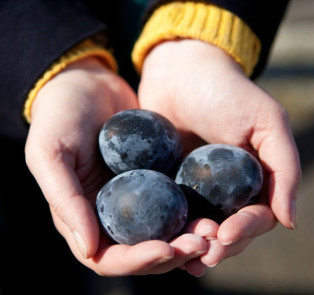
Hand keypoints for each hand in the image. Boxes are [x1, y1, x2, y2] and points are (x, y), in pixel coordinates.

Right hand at [25, 57, 209, 275]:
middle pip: (142, 249)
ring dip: (186, 237)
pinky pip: (173, 200)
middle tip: (202, 244)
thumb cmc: (59, 116)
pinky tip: (211, 210)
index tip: (165, 250)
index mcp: (82, 216)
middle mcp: (110, 212)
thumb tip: (89, 248)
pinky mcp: (152, 177)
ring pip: (162, 231)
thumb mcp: (49, 153)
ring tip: (213, 232)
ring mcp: (133, 196)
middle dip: (171, 253)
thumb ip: (64, 200)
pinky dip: (191, 211)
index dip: (136, 261)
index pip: (108, 256)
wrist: (85, 84)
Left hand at [138, 40, 300, 272]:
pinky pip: (170, 211)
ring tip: (184, 256)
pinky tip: (162, 241)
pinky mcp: (167, 180)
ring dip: (193, 244)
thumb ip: (283, 168)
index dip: (244, 230)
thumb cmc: (226, 92)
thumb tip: (290, 220)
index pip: (255, 216)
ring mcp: (194, 186)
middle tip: (203, 254)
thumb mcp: (266, 121)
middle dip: (217, 245)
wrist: (180, 72)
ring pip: (199, 226)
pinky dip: (169, 229)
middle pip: (226, 229)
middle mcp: (224, 188)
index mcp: (252, 178)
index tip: (225, 236)